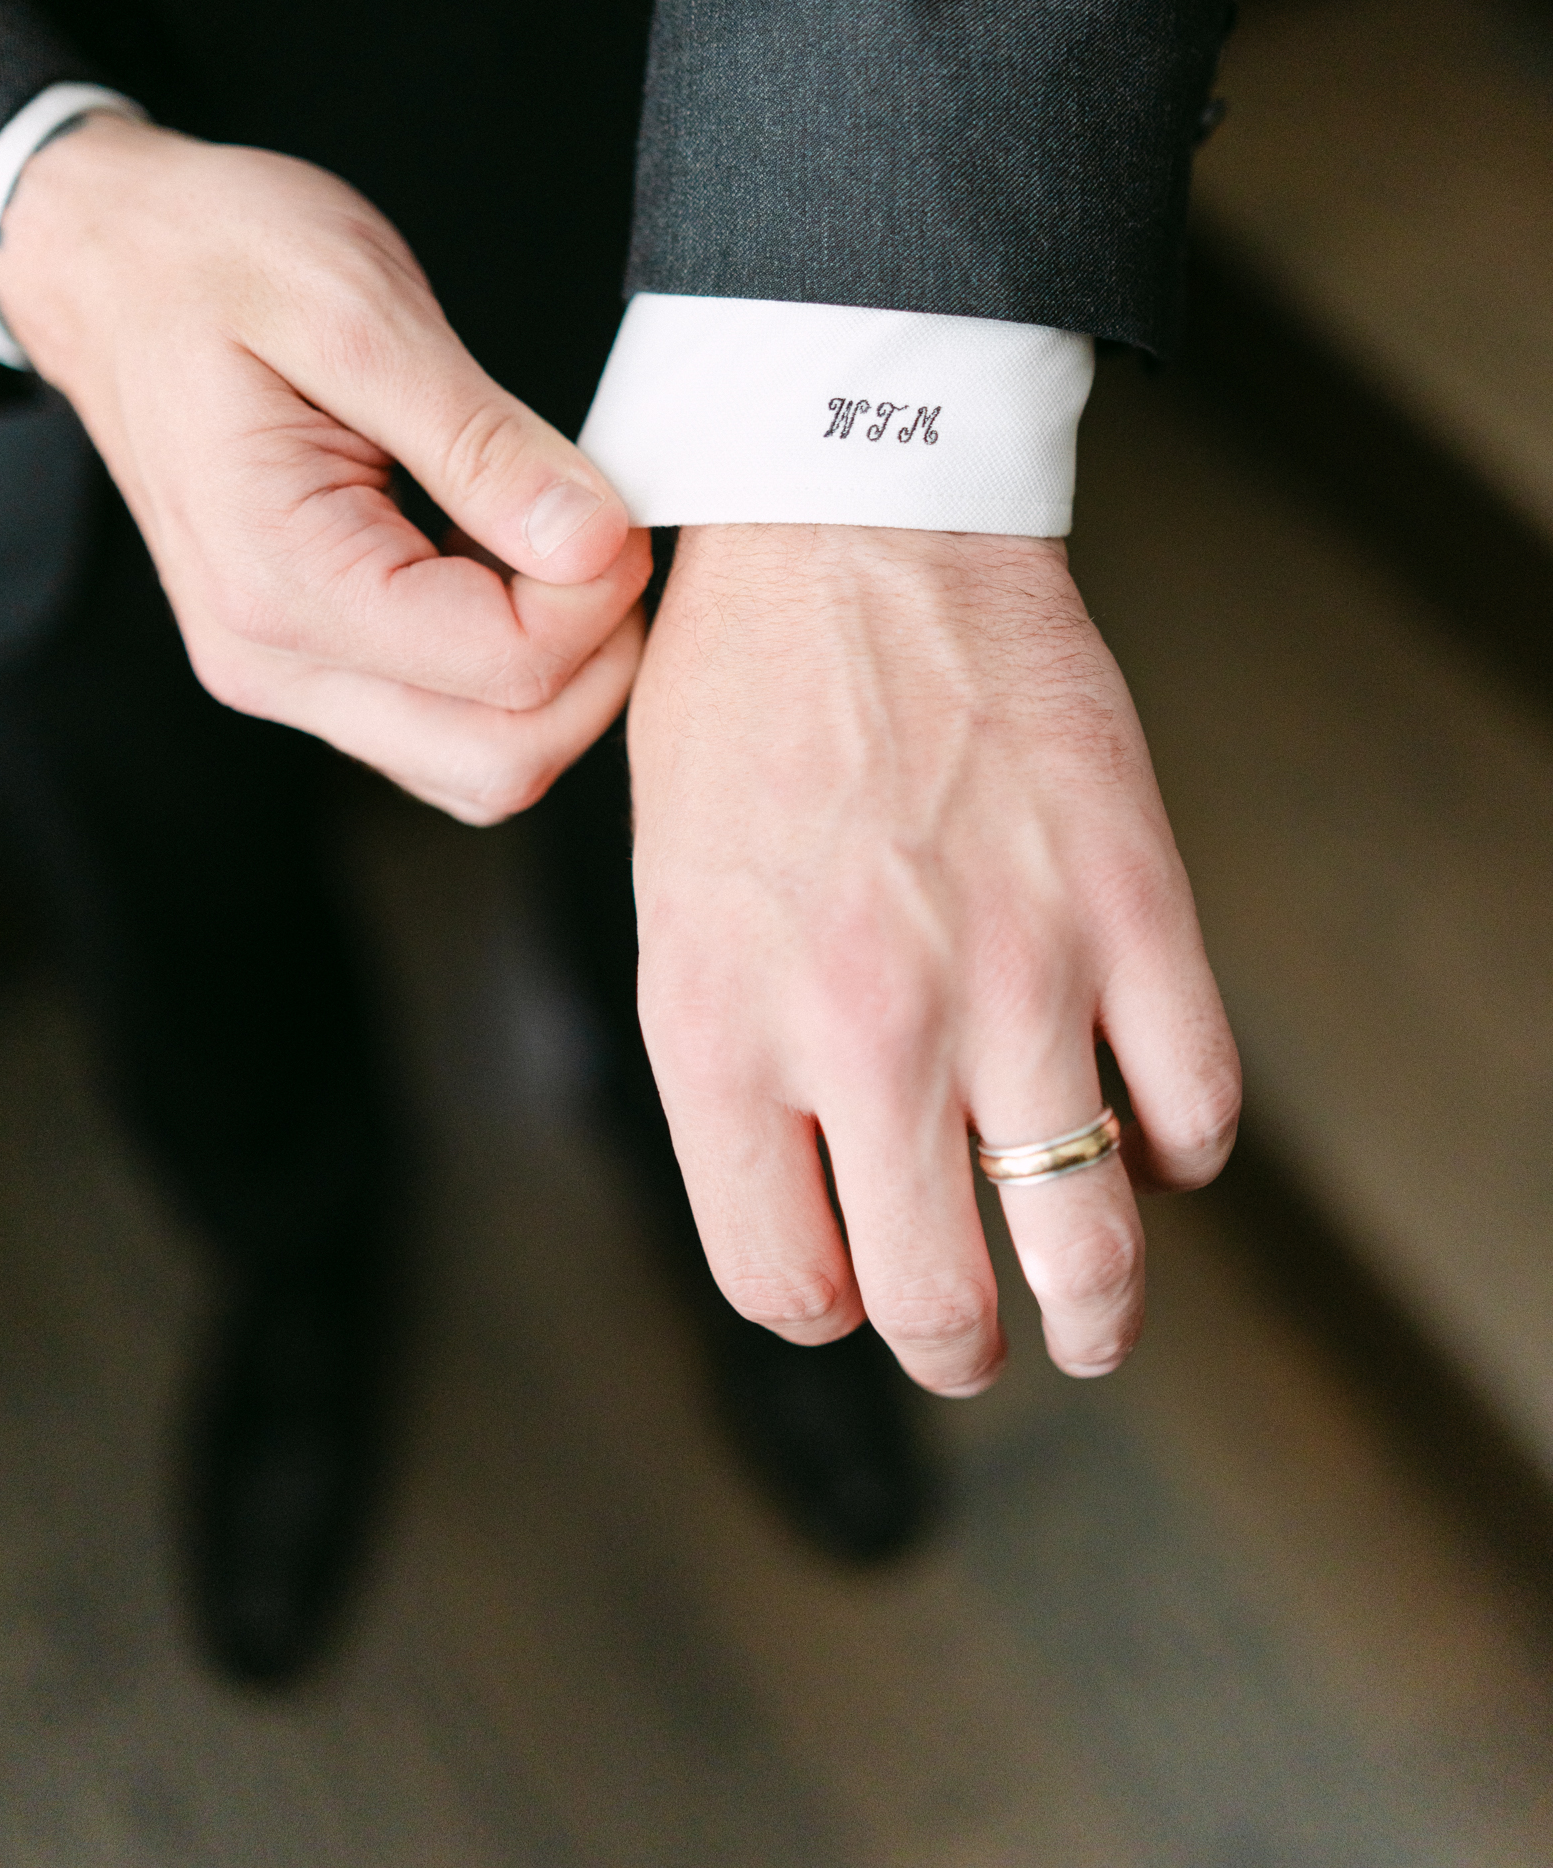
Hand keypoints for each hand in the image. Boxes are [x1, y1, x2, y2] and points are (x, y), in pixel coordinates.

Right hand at [0, 115, 649, 819]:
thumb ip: (484, 443)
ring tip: (549, 541)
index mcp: (280, 576)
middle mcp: (270, 660)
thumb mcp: (362, 312)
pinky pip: (443, 728)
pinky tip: (503, 561)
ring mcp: (282, 676)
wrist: (109, 259)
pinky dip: (509, 672)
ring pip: (480, 764)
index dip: (601, 593)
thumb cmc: (216, 257)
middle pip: (501, 760)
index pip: (508, 666)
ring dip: (559, 675)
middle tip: (600, 530)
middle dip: (595, 657)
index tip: (612, 499)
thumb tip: (595, 542)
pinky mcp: (303, 666)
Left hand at [626, 525, 1238, 1392]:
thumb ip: (729, 1055)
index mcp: (717, 1026)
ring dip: (1095, 1306)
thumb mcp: (671, 891)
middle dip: (957, 1345)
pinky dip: (1178, 1148)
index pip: (781, 1282)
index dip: (820, 1305)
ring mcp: (1012, 970)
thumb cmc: (741, 700)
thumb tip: (810, 1191)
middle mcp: (861, 1025)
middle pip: (937, 1304)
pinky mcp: (1133, 904)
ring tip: (1091, 1312)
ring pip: (1086, 1246)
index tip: (846, 1285)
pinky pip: (1197, 1109)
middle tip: (974, 1338)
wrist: (851, 521)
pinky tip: (1148, 1126)